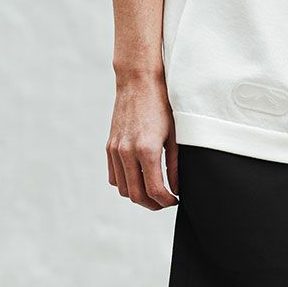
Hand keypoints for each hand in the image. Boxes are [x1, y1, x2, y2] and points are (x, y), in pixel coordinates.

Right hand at [107, 70, 178, 208]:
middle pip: (136, 195)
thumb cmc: (161, 105)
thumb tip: (177, 189)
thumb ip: (175, 165)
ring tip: (154, 193)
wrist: (138, 81)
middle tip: (165, 202)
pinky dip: (126, 184)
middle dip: (152, 204)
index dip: (166, 201)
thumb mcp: (174, 135)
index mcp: (146, 150)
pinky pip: (114, 176)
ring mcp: (115, 150)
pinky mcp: (110, 146)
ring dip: (138, 196)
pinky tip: (139, 179)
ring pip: (123, 188)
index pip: (154, 190)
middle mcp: (127, 152)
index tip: (175, 200)